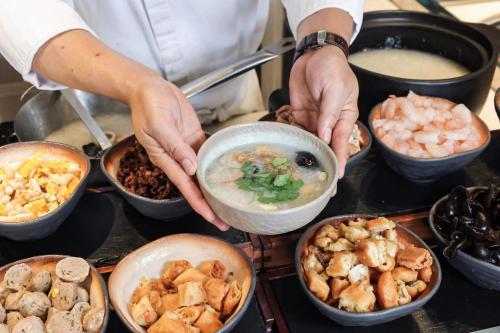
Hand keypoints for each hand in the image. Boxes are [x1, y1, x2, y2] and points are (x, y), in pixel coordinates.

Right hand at [130, 77, 228, 229]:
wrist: (150, 88)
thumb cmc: (149, 106)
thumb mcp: (159, 126)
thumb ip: (175, 148)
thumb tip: (192, 168)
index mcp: (166, 160)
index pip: (186, 188)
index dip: (200, 205)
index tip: (213, 218)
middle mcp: (179, 160)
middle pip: (197, 187)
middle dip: (212, 205)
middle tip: (229, 219)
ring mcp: (188, 150)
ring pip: (204, 174)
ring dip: (216, 188)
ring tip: (232, 202)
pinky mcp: (195, 139)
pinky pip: (208, 155)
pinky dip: (217, 165)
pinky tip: (229, 174)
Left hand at [289, 45, 358, 177]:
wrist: (314, 54)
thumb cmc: (331, 68)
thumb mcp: (335, 89)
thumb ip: (329, 114)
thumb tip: (325, 136)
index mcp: (345, 116)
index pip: (342, 142)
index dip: (339, 159)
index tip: (337, 176)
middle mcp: (330, 122)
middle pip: (327, 147)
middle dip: (324, 165)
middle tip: (322, 186)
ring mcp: (315, 120)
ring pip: (311, 142)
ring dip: (307, 156)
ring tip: (302, 175)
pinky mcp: (301, 116)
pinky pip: (297, 132)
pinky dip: (294, 142)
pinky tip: (290, 154)